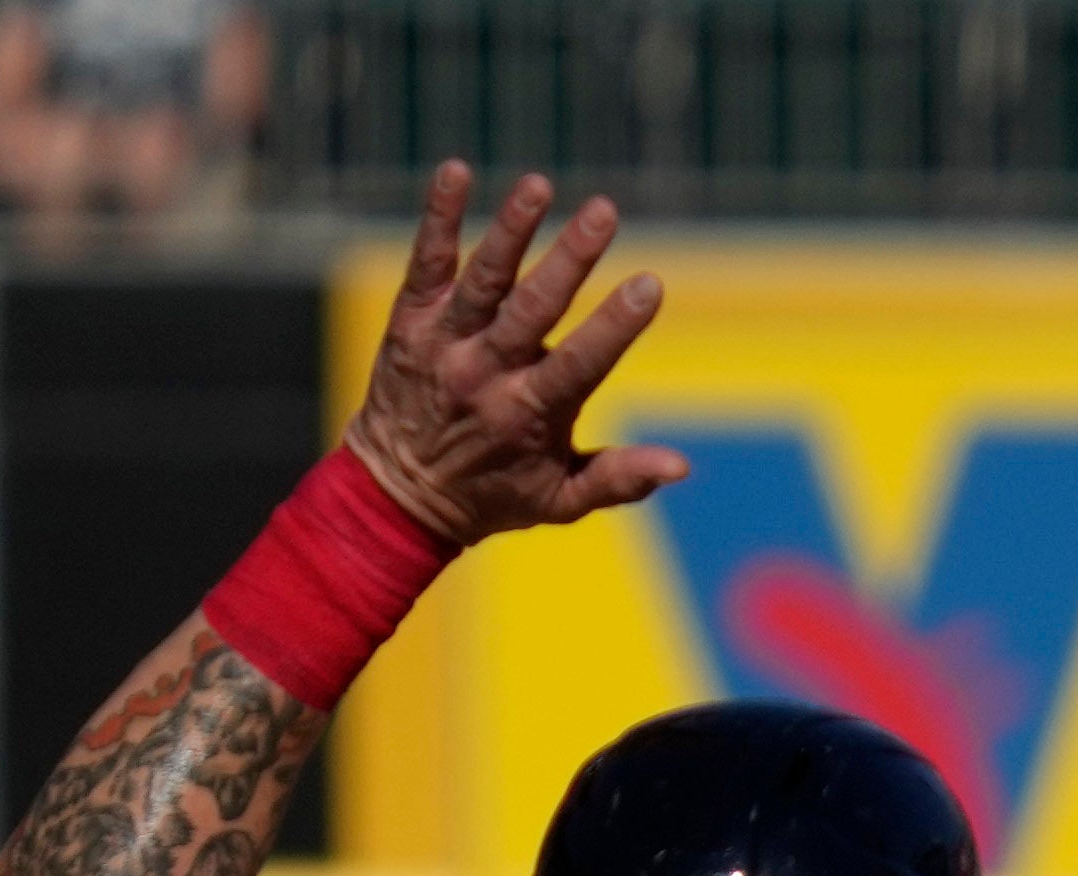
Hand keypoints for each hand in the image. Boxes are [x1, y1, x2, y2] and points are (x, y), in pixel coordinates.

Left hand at [342, 166, 686, 550]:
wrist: (397, 492)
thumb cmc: (493, 494)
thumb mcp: (560, 501)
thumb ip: (619, 479)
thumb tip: (681, 466)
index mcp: (528, 414)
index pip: (580, 363)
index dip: (615, 325)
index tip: (650, 285)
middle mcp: (485, 373)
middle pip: (532, 307)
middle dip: (570, 258)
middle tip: (604, 211)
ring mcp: (445, 342)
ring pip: (483, 279)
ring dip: (511, 229)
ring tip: (540, 185)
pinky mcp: (412, 318)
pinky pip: (426, 262)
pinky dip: (439, 218)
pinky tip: (457, 172)